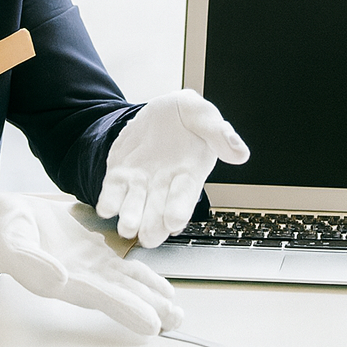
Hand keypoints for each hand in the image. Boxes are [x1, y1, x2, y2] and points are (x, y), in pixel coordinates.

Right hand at [0, 192, 182, 335]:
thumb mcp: (6, 242)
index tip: (149, 323)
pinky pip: (123, 268)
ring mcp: (87, 268)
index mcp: (58, 280)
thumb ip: (30, 262)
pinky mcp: (92, 254)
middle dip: (148, 310)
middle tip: (176, 322)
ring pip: (125, 285)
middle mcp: (77, 279)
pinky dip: (143, 277)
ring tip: (176, 312)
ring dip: (151, 298)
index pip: (98, 297)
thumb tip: (58, 279)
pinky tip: (162, 286)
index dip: (125, 309)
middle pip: (119, 297)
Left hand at [97, 89, 249, 247]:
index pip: (185, 196)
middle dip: (153, 226)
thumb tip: (241, 153)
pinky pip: (112, 193)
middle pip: (159, 212)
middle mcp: (165, 185)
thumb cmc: (185, 115)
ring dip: (130, 219)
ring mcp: (141, 183)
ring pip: (134, 208)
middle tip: (149, 236)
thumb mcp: (202, 113)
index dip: (179, 210)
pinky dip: (108, 202)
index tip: (174, 221)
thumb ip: (219, 132)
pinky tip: (106, 207)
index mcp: (189, 173)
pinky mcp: (120, 176)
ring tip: (127, 226)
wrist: (157, 110)